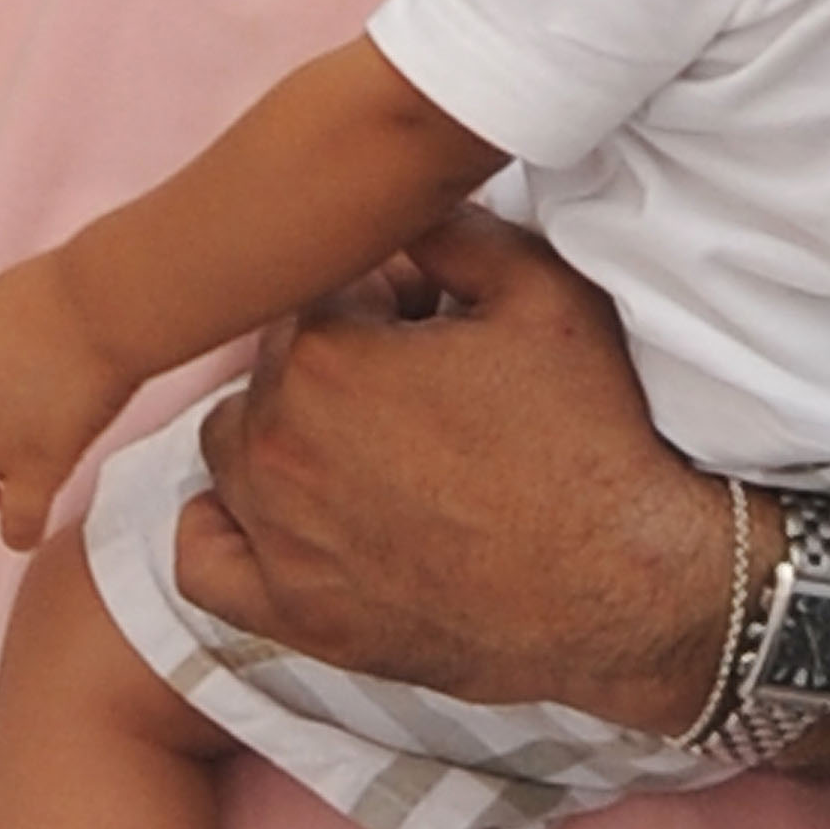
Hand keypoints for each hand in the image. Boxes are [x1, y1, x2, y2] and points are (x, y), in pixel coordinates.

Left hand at [172, 205, 729, 728]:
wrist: (628, 585)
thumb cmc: (593, 438)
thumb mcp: (544, 294)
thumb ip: (452, 230)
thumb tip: (398, 213)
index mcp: (327, 352)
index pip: (322, 291)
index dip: (386, 302)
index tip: (438, 328)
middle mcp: (280, 441)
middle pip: (274, 368)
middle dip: (339, 366)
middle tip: (425, 393)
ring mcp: (276, 535)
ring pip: (234, 449)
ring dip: (285, 437)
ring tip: (373, 453)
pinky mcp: (291, 615)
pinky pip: (201, 558)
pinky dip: (229, 528)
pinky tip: (285, 515)